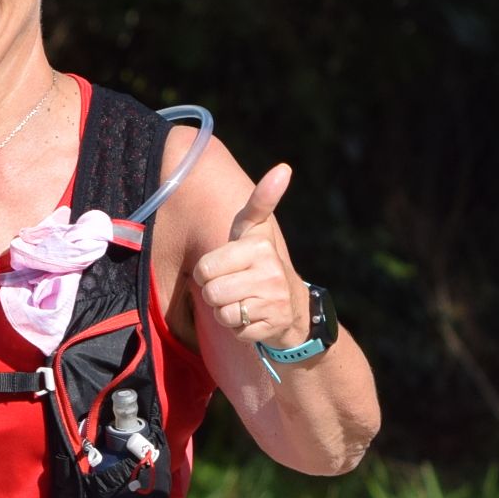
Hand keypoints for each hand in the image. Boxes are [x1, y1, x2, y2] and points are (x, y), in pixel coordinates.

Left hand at [193, 162, 307, 348]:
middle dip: (215, 293)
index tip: (226, 266)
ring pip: (221, 312)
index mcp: (258, 245)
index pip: (205, 267)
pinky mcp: (273, 325)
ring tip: (244, 301)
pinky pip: (236, 330)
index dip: (207, 271)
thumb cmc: (261, 263)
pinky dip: (239, 328)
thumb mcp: (255, 231)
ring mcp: (274, 299)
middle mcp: (270, 270)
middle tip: (234, 287)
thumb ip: (261, 202)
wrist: (293, 306)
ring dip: (226, 311)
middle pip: (210, 291)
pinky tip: (254, 317)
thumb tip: (284, 168)